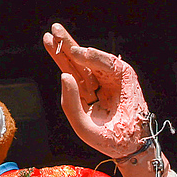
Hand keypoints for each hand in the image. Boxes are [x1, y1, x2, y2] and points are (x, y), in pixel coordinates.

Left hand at [43, 24, 151, 160]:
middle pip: (79, 62)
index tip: (46, 40)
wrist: (130, 147)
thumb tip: (64, 75)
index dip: (59, 57)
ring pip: (92, 61)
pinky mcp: (125, 78)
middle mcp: (97, 85)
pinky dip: (98, 58)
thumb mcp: (81, 124)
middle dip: (67, 45)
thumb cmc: (106, 139)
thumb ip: (70, 102)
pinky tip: (85, 54)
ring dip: (80, 50)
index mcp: (86, 95)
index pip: (70, 72)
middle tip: (54, 29)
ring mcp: (111, 80)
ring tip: (68, 46)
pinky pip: (109, 64)